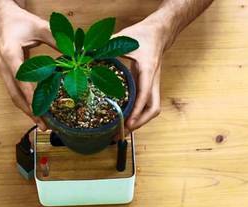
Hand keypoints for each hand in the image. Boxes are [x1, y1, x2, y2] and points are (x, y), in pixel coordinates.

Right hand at [0, 0, 55, 129]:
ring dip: (26, 110)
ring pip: (13, 96)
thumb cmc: (21, 22)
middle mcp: (4, 65)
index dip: (28, 94)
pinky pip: (15, 92)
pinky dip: (25, 103)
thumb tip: (74, 53)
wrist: (4, 18)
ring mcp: (4, 71)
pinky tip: (37, 111)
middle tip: (43, 124)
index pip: (19, 77)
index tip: (38, 108)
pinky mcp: (8, 74)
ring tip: (41, 123)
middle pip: (14, 93)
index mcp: (10, 53)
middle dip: (28, 110)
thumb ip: (56, 39)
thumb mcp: (40, 26)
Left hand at [113, 14, 176, 131]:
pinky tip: (125, 119)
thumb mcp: (125, 39)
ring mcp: (152, 86)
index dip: (137, 110)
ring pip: (151, 109)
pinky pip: (146, 105)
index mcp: (148, 70)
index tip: (128, 122)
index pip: (145, 94)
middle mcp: (153, 81)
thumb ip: (107, 45)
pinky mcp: (149, 87)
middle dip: (140, 123)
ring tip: (122, 131)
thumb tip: (88, 52)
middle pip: (153, 109)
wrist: (159, 33)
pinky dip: (137, 115)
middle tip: (124, 131)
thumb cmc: (144, 35)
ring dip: (140, 122)